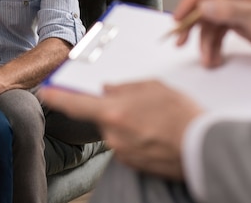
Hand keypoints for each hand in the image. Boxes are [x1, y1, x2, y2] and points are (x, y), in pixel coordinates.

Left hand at [39, 80, 201, 179]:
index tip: (46, 93)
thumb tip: (108, 89)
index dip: (57, 97)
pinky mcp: (131, 164)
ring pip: (114, 131)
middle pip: (101, 117)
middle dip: (114, 109)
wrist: (203, 146)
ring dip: (127, 124)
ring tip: (154, 121)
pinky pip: (125, 145)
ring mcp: (121, 152)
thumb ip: (124, 86)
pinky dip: (135, 138)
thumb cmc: (182, 115)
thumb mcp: (153, 87)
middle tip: (140, 106)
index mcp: (114, 111)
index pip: (75, 104)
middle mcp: (113, 134)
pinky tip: (155, 133)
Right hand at [173, 0, 250, 66]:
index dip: (189, 2)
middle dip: (192, 25)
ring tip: (207, 58)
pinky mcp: (235, 21)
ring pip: (208, 23)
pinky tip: (214, 57)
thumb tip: (204, 6)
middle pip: (202, 6)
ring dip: (204, 42)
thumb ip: (231, 10)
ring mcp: (233, 8)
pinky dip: (212, 46)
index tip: (180, 18)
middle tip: (182, 40)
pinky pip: (216, 33)